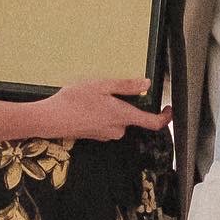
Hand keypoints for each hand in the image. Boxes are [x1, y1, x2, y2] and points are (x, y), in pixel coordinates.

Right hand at [31, 78, 172, 141]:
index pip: (153, 123)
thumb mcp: (101, 85)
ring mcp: (106, 134)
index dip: (166, 117)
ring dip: (113, 107)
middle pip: (133, 116)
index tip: (169, 109)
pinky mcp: (96, 135)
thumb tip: (146, 84)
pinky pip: (107, 122)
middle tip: (111, 88)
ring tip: (95, 95)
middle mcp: (118, 129)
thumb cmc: (73, 101)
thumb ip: (126, 86)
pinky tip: (88, 104)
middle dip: (127, 103)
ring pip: (119, 119)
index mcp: (123, 116)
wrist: (50, 119)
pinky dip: (103, 113)